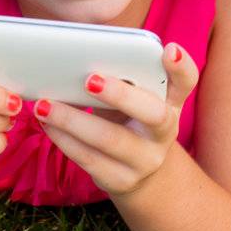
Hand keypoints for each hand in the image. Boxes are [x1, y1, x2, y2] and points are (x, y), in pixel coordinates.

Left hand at [32, 40, 197, 197]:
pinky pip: (89, 159)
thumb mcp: (135, 97)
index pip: (186, 81)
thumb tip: (79, 56)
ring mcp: (146, 160)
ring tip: (44, 104)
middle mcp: (165, 132)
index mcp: (171, 102)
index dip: (181, 66)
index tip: (168, 49)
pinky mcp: (121, 181)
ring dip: (73, 120)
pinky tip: (46, 124)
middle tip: (89, 79)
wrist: (137, 171)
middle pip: (153, 114)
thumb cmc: (129, 118)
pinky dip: (63, 139)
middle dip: (121, 95)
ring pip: (110, 139)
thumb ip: (123, 76)